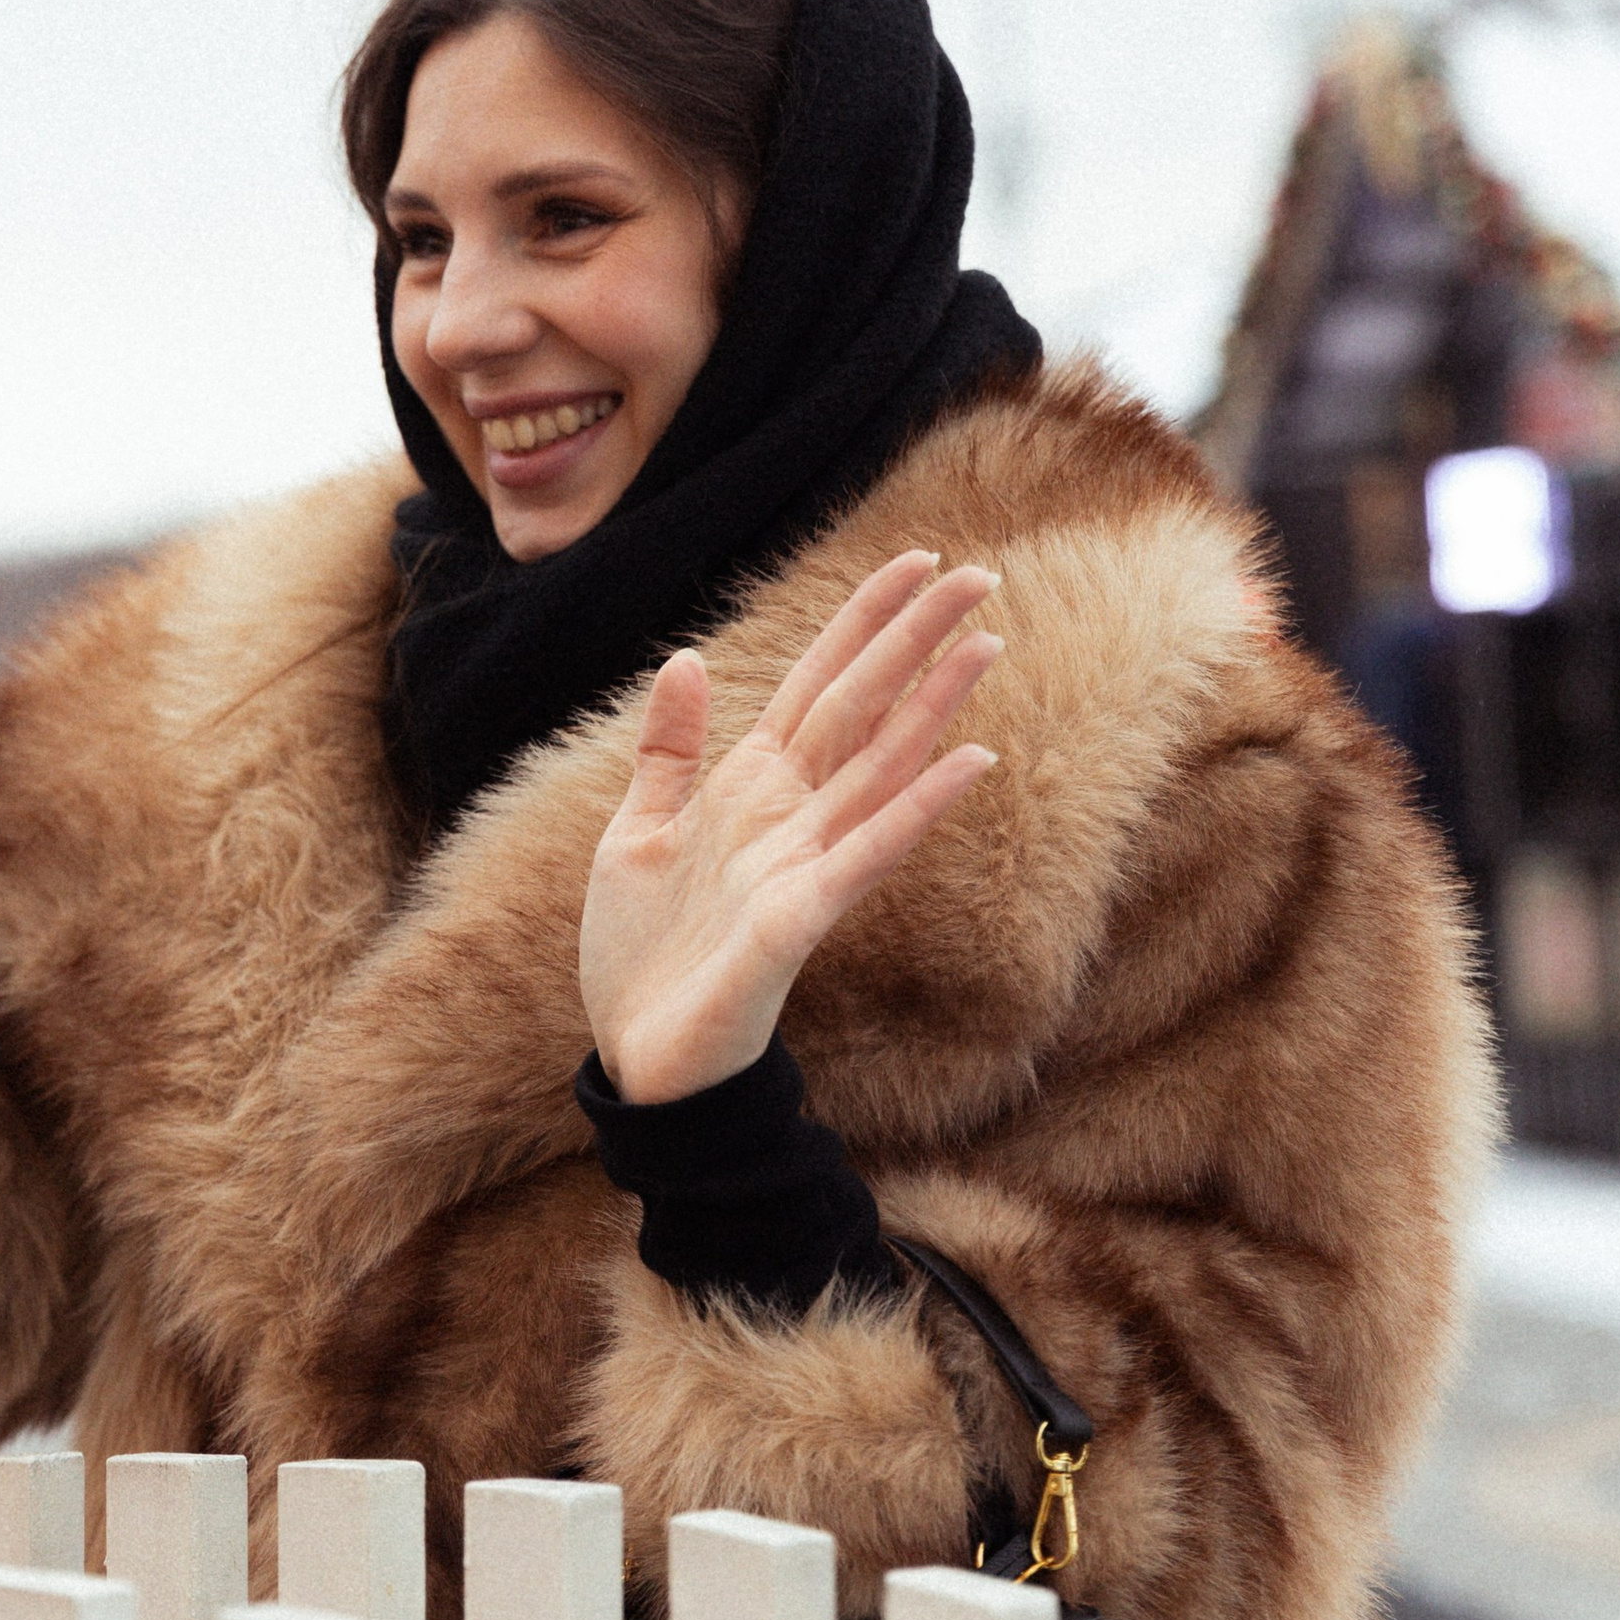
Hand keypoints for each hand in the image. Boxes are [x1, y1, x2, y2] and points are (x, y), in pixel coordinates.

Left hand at [578, 549, 1002, 1105]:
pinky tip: (968, 759)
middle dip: (917, 640)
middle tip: (985, 575)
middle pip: (863, 707)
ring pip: (881, 765)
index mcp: (746, 788)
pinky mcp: (802, 918)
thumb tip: (685, 655)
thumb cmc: (640, 956)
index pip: (817, 684)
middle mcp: (788, 816)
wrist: (636, 1059)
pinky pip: (868, 849)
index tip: (917, 560)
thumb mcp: (633, 834)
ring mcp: (803, 863)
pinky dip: (918, 804)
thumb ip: (667, 751)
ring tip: (987, 642)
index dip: (863, 622)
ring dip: (935, 704)